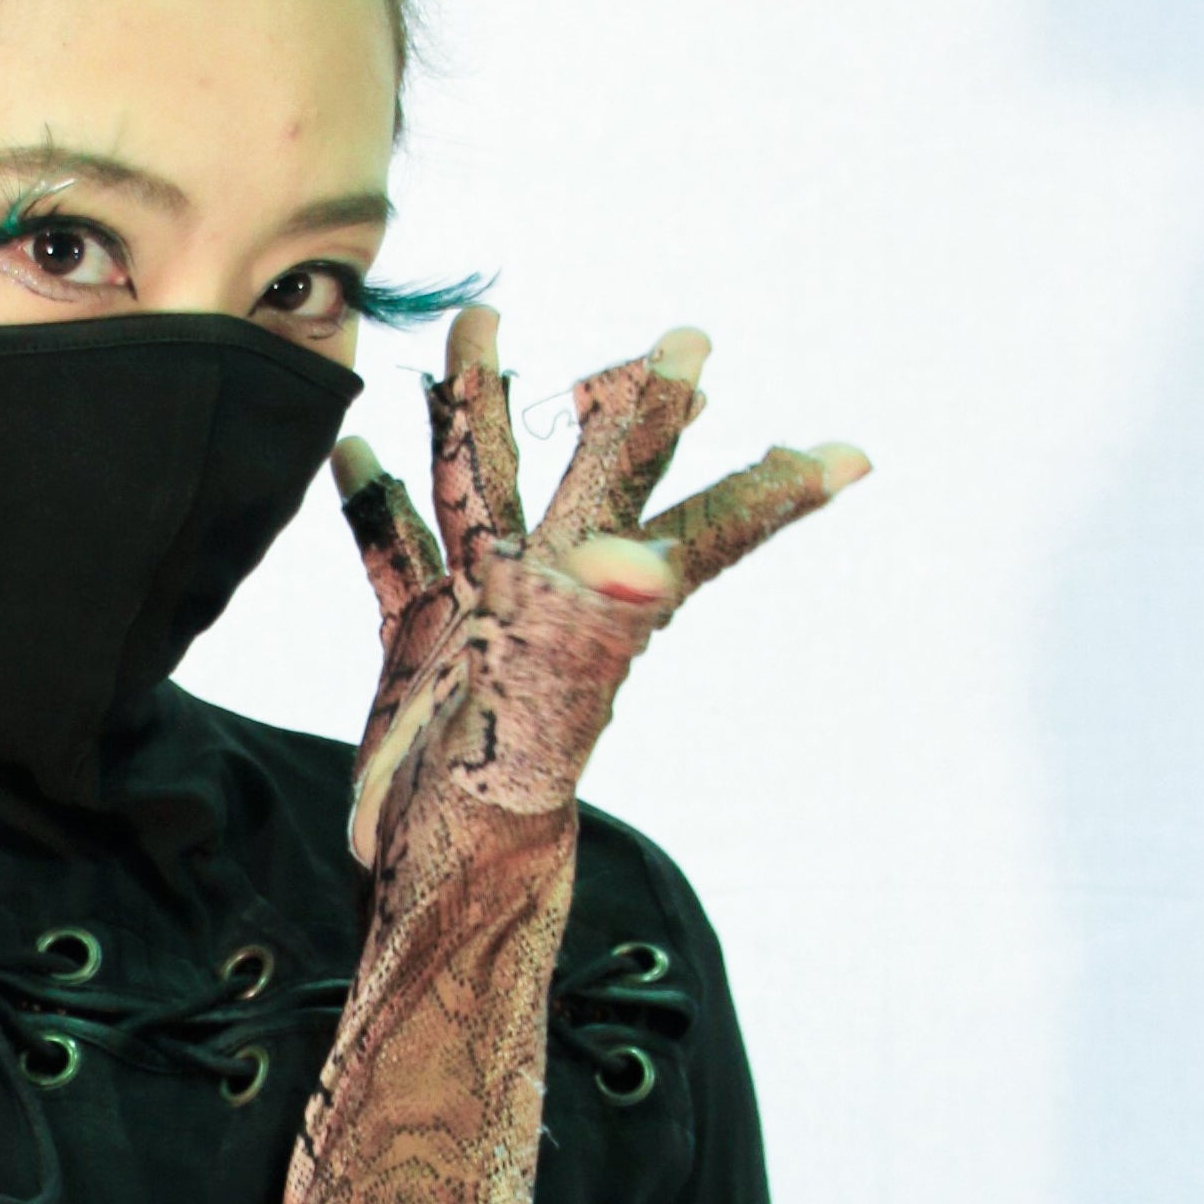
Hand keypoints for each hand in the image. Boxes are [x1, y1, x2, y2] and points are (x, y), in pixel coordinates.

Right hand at [330, 307, 868, 878]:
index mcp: (596, 604)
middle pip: (596, 473)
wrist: (423, 877)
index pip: (703, 527)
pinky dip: (373, 503)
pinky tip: (354, 448)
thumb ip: (592, 633)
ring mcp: (479, 612)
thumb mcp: (548, 715)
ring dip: (477, 410)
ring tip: (480, 326)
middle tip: (693, 340)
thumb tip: (647, 564)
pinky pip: (395, 555)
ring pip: (482, 484)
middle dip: (637, 408)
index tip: (849, 459)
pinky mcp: (416, 643)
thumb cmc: (489, 813)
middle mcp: (547, 593)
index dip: (772, 493)